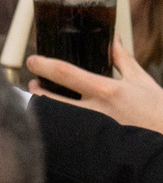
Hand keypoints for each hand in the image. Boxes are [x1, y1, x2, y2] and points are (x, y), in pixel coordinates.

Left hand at [29, 42, 162, 133]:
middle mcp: (96, 111)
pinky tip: (55, 119)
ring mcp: (92, 129)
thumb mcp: (142, 81)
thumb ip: (123, 59)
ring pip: (53, 118)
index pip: (66, 73)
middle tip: (33, 83)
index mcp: (107, 91)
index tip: (32, 60)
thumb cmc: (158, 111)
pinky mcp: (92, 144)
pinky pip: (66, 133)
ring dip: (42, 107)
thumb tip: (113, 39)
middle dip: (34, 90)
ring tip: (42, 98)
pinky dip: (55, 124)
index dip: (44, 65)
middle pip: (49, 99)